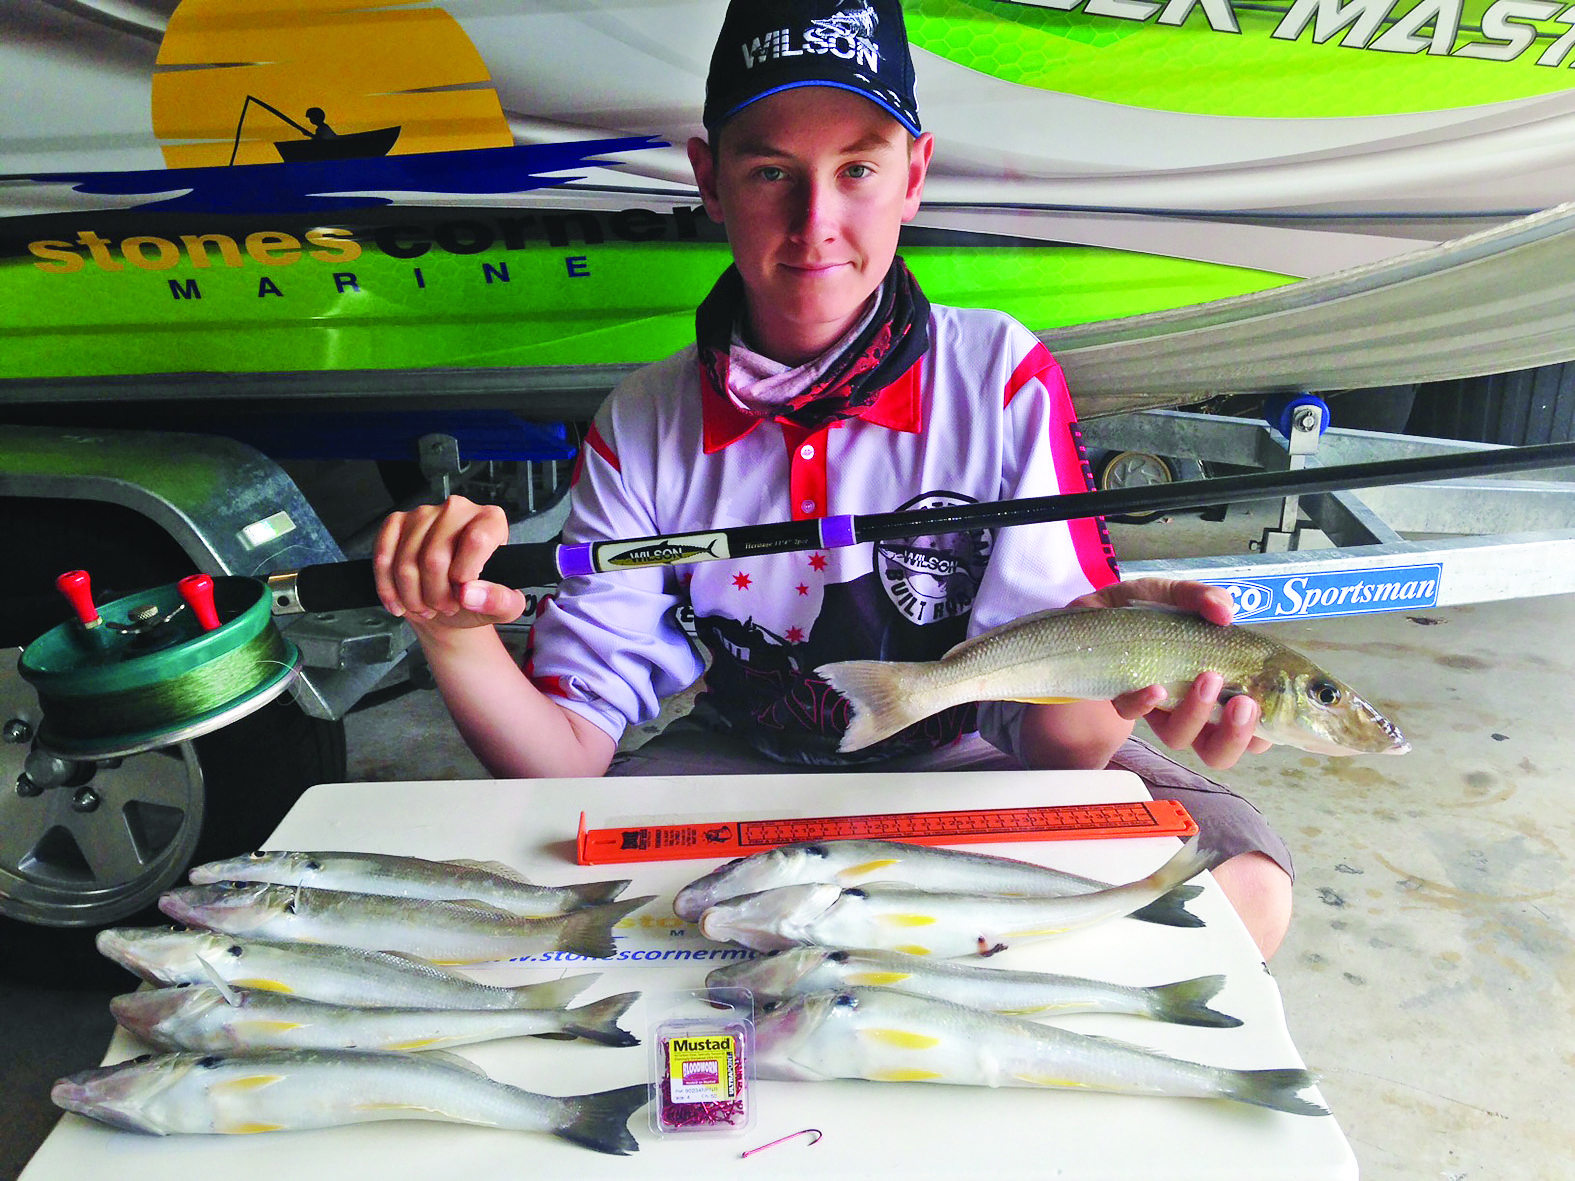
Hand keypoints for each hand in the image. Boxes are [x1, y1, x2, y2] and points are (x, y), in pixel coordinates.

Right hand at [372, 496, 525, 628]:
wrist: (450, 602)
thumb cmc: (477, 597)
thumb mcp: (503, 607)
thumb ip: (500, 602)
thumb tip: (470, 594)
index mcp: (490, 520)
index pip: (476, 541)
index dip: (464, 575)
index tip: (463, 592)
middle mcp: (457, 509)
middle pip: (435, 557)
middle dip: (436, 595)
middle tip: (445, 607)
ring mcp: (423, 513)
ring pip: (407, 563)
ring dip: (413, 597)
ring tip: (427, 606)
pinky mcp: (396, 523)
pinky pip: (383, 558)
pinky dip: (389, 588)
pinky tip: (401, 601)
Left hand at [1068, 578, 1271, 769]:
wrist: (1087, 611)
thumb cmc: (1139, 610)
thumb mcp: (1173, 594)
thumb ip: (1201, 598)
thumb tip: (1226, 613)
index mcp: (1216, 687)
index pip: (1253, 726)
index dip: (1266, 732)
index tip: (1275, 714)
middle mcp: (1188, 706)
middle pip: (1220, 749)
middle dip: (1237, 735)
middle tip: (1244, 703)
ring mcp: (1154, 707)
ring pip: (1180, 738)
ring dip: (1198, 714)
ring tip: (1207, 678)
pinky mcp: (1120, 699)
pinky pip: (1134, 713)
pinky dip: (1146, 702)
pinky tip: (1155, 687)